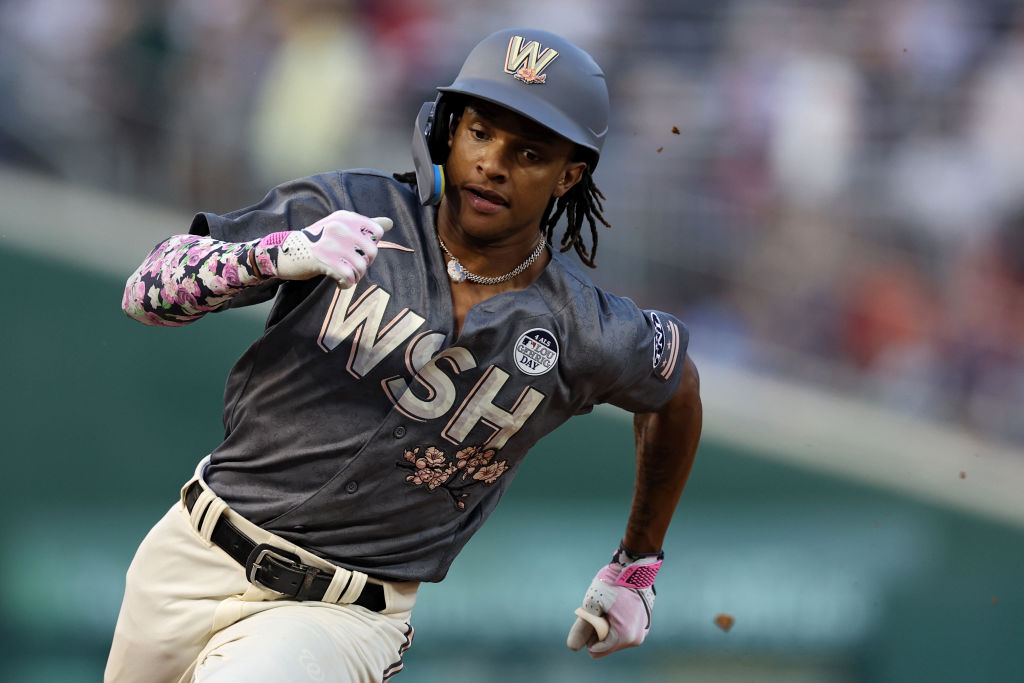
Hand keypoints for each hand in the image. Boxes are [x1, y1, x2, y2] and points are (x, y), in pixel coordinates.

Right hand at [255, 211, 392, 286]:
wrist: (286, 252)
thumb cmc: (317, 241)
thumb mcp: (339, 227)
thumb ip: (364, 226)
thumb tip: (390, 223)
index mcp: (345, 217)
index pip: (376, 232)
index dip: (371, 246)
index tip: (359, 251)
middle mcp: (339, 227)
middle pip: (372, 252)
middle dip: (365, 264)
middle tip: (352, 266)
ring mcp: (331, 243)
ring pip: (361, 267)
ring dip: (356, 276)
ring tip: (346, 276)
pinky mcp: (324, 260)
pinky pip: (349, 277)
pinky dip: (347, 284)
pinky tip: (340, 283)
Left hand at [566, 545, 662, 657]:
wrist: (635, 567)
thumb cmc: (612, 583)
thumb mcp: (592, 604)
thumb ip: (583, 627)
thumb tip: (573, 647)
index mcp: (624, 636)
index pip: (597, 649)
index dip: (589, 633)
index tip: (595, 613)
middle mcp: (636, 638)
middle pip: (607, 645)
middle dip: (600, 629)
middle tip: (603, 607)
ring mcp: (643, 631)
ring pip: (616, 638)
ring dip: (608, 625)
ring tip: (612, 605)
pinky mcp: (645, 624)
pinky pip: (625, 630)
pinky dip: (618, 621)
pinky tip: (619, 605)